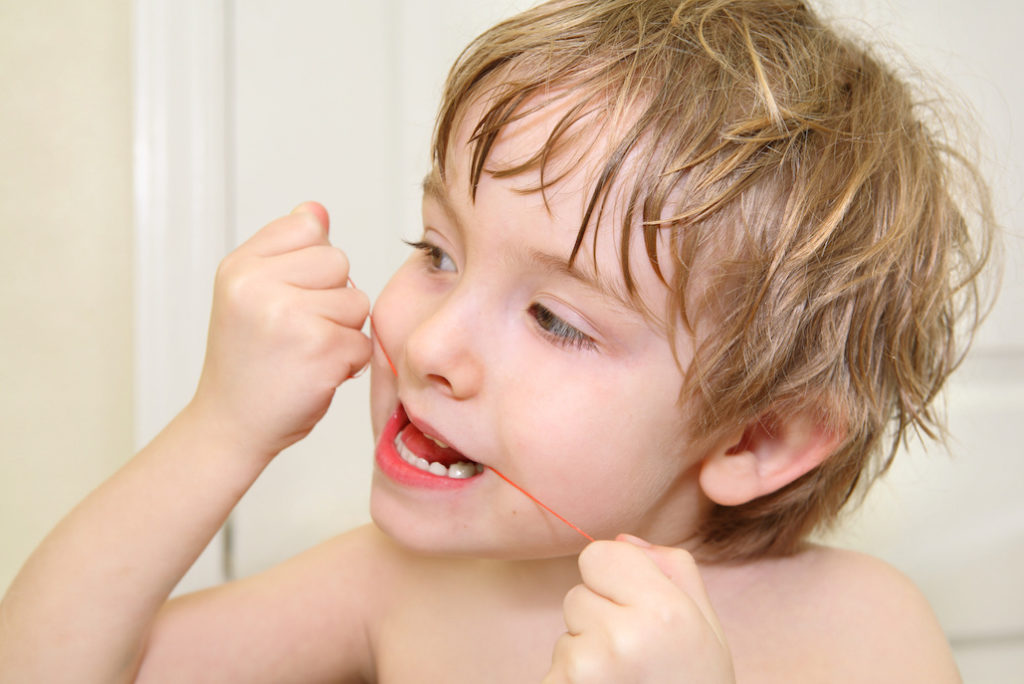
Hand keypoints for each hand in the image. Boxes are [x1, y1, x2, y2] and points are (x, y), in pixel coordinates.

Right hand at [190, 202, 371, 459]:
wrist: (230, 426)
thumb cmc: (246, 362)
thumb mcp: (249, 294)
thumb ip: (285, 249)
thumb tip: (318, 209)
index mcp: (240, 266)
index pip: (308, 226)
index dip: (311, 265)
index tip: (286, 296)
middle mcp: (258, 285)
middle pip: (339, 262)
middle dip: (331, 298)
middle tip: (296, 332)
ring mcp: (289, 317)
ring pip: (356, 302)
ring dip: (343, 331)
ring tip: (305, 352)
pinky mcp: (321, 350)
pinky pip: (363, 342)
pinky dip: (349, 363)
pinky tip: (315, 374)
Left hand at [544, 535, 734, 683]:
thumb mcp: (706, 630)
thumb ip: (673, 571)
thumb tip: (623, 539)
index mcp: (663, 611)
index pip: (597, 553)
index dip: (614, 579)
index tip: (637, 610)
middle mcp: (621, 639)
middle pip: (577, 594)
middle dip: (599, 620)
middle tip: (635, 660)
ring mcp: (585, 672)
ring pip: (565, 635)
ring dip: (585, 656)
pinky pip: (553, 671)